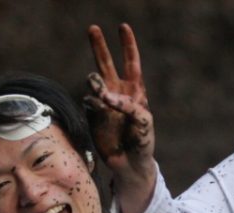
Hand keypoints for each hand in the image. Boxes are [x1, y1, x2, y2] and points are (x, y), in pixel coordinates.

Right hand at [84, 23, 156, 212]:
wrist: (130, 164)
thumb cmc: (143, 142)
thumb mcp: (144, 122)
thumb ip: (128, 106)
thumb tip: (105, 96)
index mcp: (135, 91)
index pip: (131, 62)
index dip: (128, 45)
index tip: (123, 27)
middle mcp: (118, 93)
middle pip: (107, 63)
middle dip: (100, 46)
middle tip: (93, 28)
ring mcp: (104, 103)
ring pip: (95, 82)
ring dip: (96, 82)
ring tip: (98, 87)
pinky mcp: (93, 115)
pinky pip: (89, 101)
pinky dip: (93, 102)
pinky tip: (99, 108)